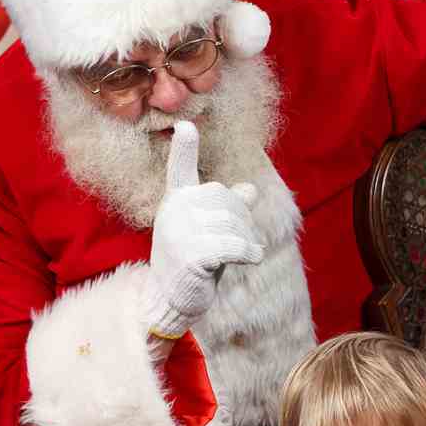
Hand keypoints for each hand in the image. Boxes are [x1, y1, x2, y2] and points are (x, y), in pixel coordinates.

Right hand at [142, 120, 262, 338]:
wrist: (171, 298)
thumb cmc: (193, 260)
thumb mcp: (208, 228)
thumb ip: (227, 207)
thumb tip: (250, 188)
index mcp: (176, 199)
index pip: (179, 168)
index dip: (184, 148)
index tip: (186, 127)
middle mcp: (174, 211)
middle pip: (225, 199)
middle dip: (243, 219)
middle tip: (247, 240)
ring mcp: (179, 232)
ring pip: (232, 224)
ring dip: (248, 239)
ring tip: (249, 252)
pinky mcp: (190, 255)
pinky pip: (232, 245)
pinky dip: (249, 251)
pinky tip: (254, 257)